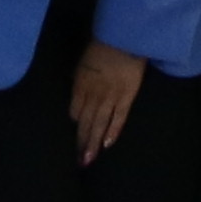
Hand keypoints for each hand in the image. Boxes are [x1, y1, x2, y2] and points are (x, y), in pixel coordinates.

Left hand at [68, 39, 146, 162]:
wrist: (124, 39)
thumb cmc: (102, 46)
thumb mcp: (82, 62)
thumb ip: (79, 78)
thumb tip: (74, 87)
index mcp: (80, 86)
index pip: (74, 111)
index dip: (75, 124)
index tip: (73, 137)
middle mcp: (93, 96)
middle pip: (84, 123)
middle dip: (80, 143)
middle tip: (78, 161)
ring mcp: (110, 98)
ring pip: (99, 125)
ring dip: (92, 144)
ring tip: (88, 160)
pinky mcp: (127, 97)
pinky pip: (119, 118)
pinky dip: (112, 132)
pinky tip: (106, 145)